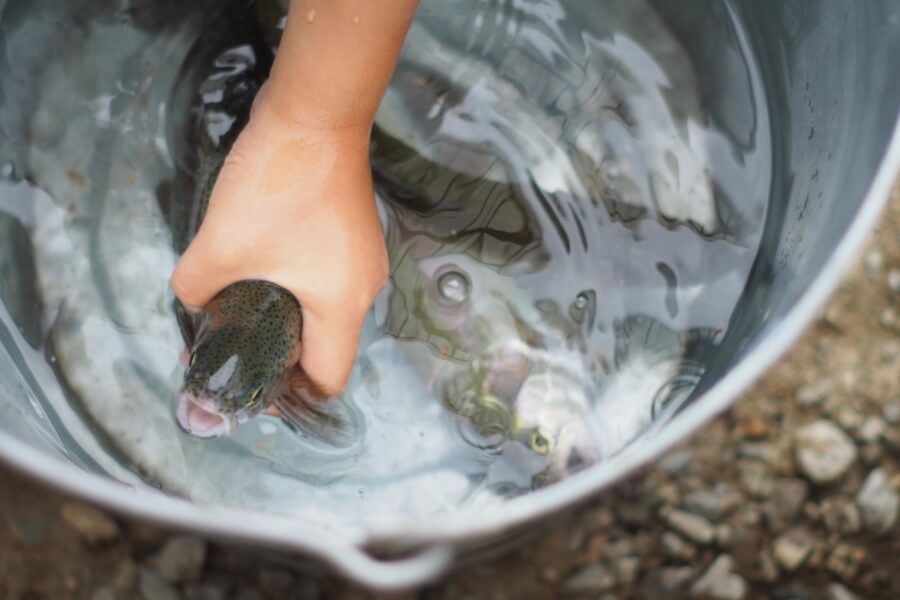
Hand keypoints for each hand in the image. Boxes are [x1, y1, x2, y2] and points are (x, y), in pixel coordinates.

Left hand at [171, 93, 387, 393]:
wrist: (314, 115)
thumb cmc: (275, 188)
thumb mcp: (219, 247)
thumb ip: (195, 292)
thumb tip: (194, 302)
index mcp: (341, 307)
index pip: (329, 381)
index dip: (291, 395)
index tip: (250, 380)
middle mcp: (363, 290)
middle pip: (325, 346)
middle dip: (279, 353)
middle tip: (232, 340)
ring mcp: (364, 259)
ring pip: (326, 311)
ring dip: (287, 316)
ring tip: (242, 299)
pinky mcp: (355, 233)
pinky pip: (327, 278)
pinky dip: (298, 284)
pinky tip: (265, 260)